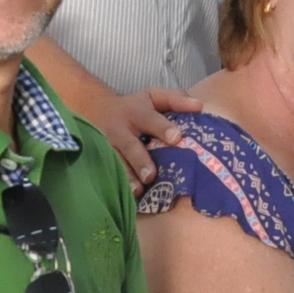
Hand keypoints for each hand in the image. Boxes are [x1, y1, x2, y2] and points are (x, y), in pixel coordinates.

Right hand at [78, 86, 203, 192]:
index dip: (163, 128)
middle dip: (140, 161)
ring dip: (127, 176)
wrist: (94, 109)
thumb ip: (176, 100)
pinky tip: (126, 195)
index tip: (176, 138)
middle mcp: (120, 130)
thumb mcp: (153, 97)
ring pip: (117, 162)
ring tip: (138, 190)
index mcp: (137, 113)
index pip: (151, 120)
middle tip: (151, 175)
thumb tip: (199, 106)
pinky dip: (116, 183)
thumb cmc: (134, 107)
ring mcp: (108, 147)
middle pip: (131, 146)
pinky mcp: (101, 159)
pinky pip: (107, 172)